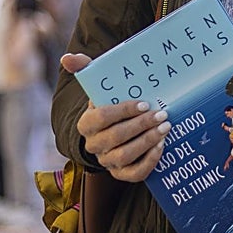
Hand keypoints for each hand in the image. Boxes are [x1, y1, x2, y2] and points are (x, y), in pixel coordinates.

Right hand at [64, 52, 171, 182]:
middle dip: (140, 125)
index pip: (101, 118)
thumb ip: (84, 68)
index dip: (124, 112)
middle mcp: (94, 145)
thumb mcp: (98, 84)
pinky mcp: (121, 174)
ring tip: (165, 127)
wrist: (114, 129)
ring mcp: (107, 161)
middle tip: (162, 114)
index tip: (145, 104)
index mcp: (86, 124)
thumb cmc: (110, 103)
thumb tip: (67, 58)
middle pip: (115, 138)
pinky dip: (149, 161)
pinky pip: (134, 173)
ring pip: (124, 156)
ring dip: (147, 141)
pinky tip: (161, 146)